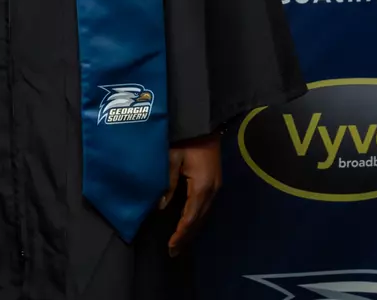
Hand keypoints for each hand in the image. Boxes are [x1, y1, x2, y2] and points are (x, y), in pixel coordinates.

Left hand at [162, 135, 220, 256]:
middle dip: (186, 236)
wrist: (205, 124)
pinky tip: (189, 222)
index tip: (171, 246)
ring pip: (203, 215)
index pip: (190, 217)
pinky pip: (205, 206)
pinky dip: (196, 218)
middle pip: (199, 220)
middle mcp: (212, 191)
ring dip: (192, 229)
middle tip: (174, 251)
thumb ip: (167, 183)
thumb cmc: (186, 139)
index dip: (180, 233)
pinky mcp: (215, 182)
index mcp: (202, 187)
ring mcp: (216, 187)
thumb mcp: (172, 159)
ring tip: (180, 242)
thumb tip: (160, 206)